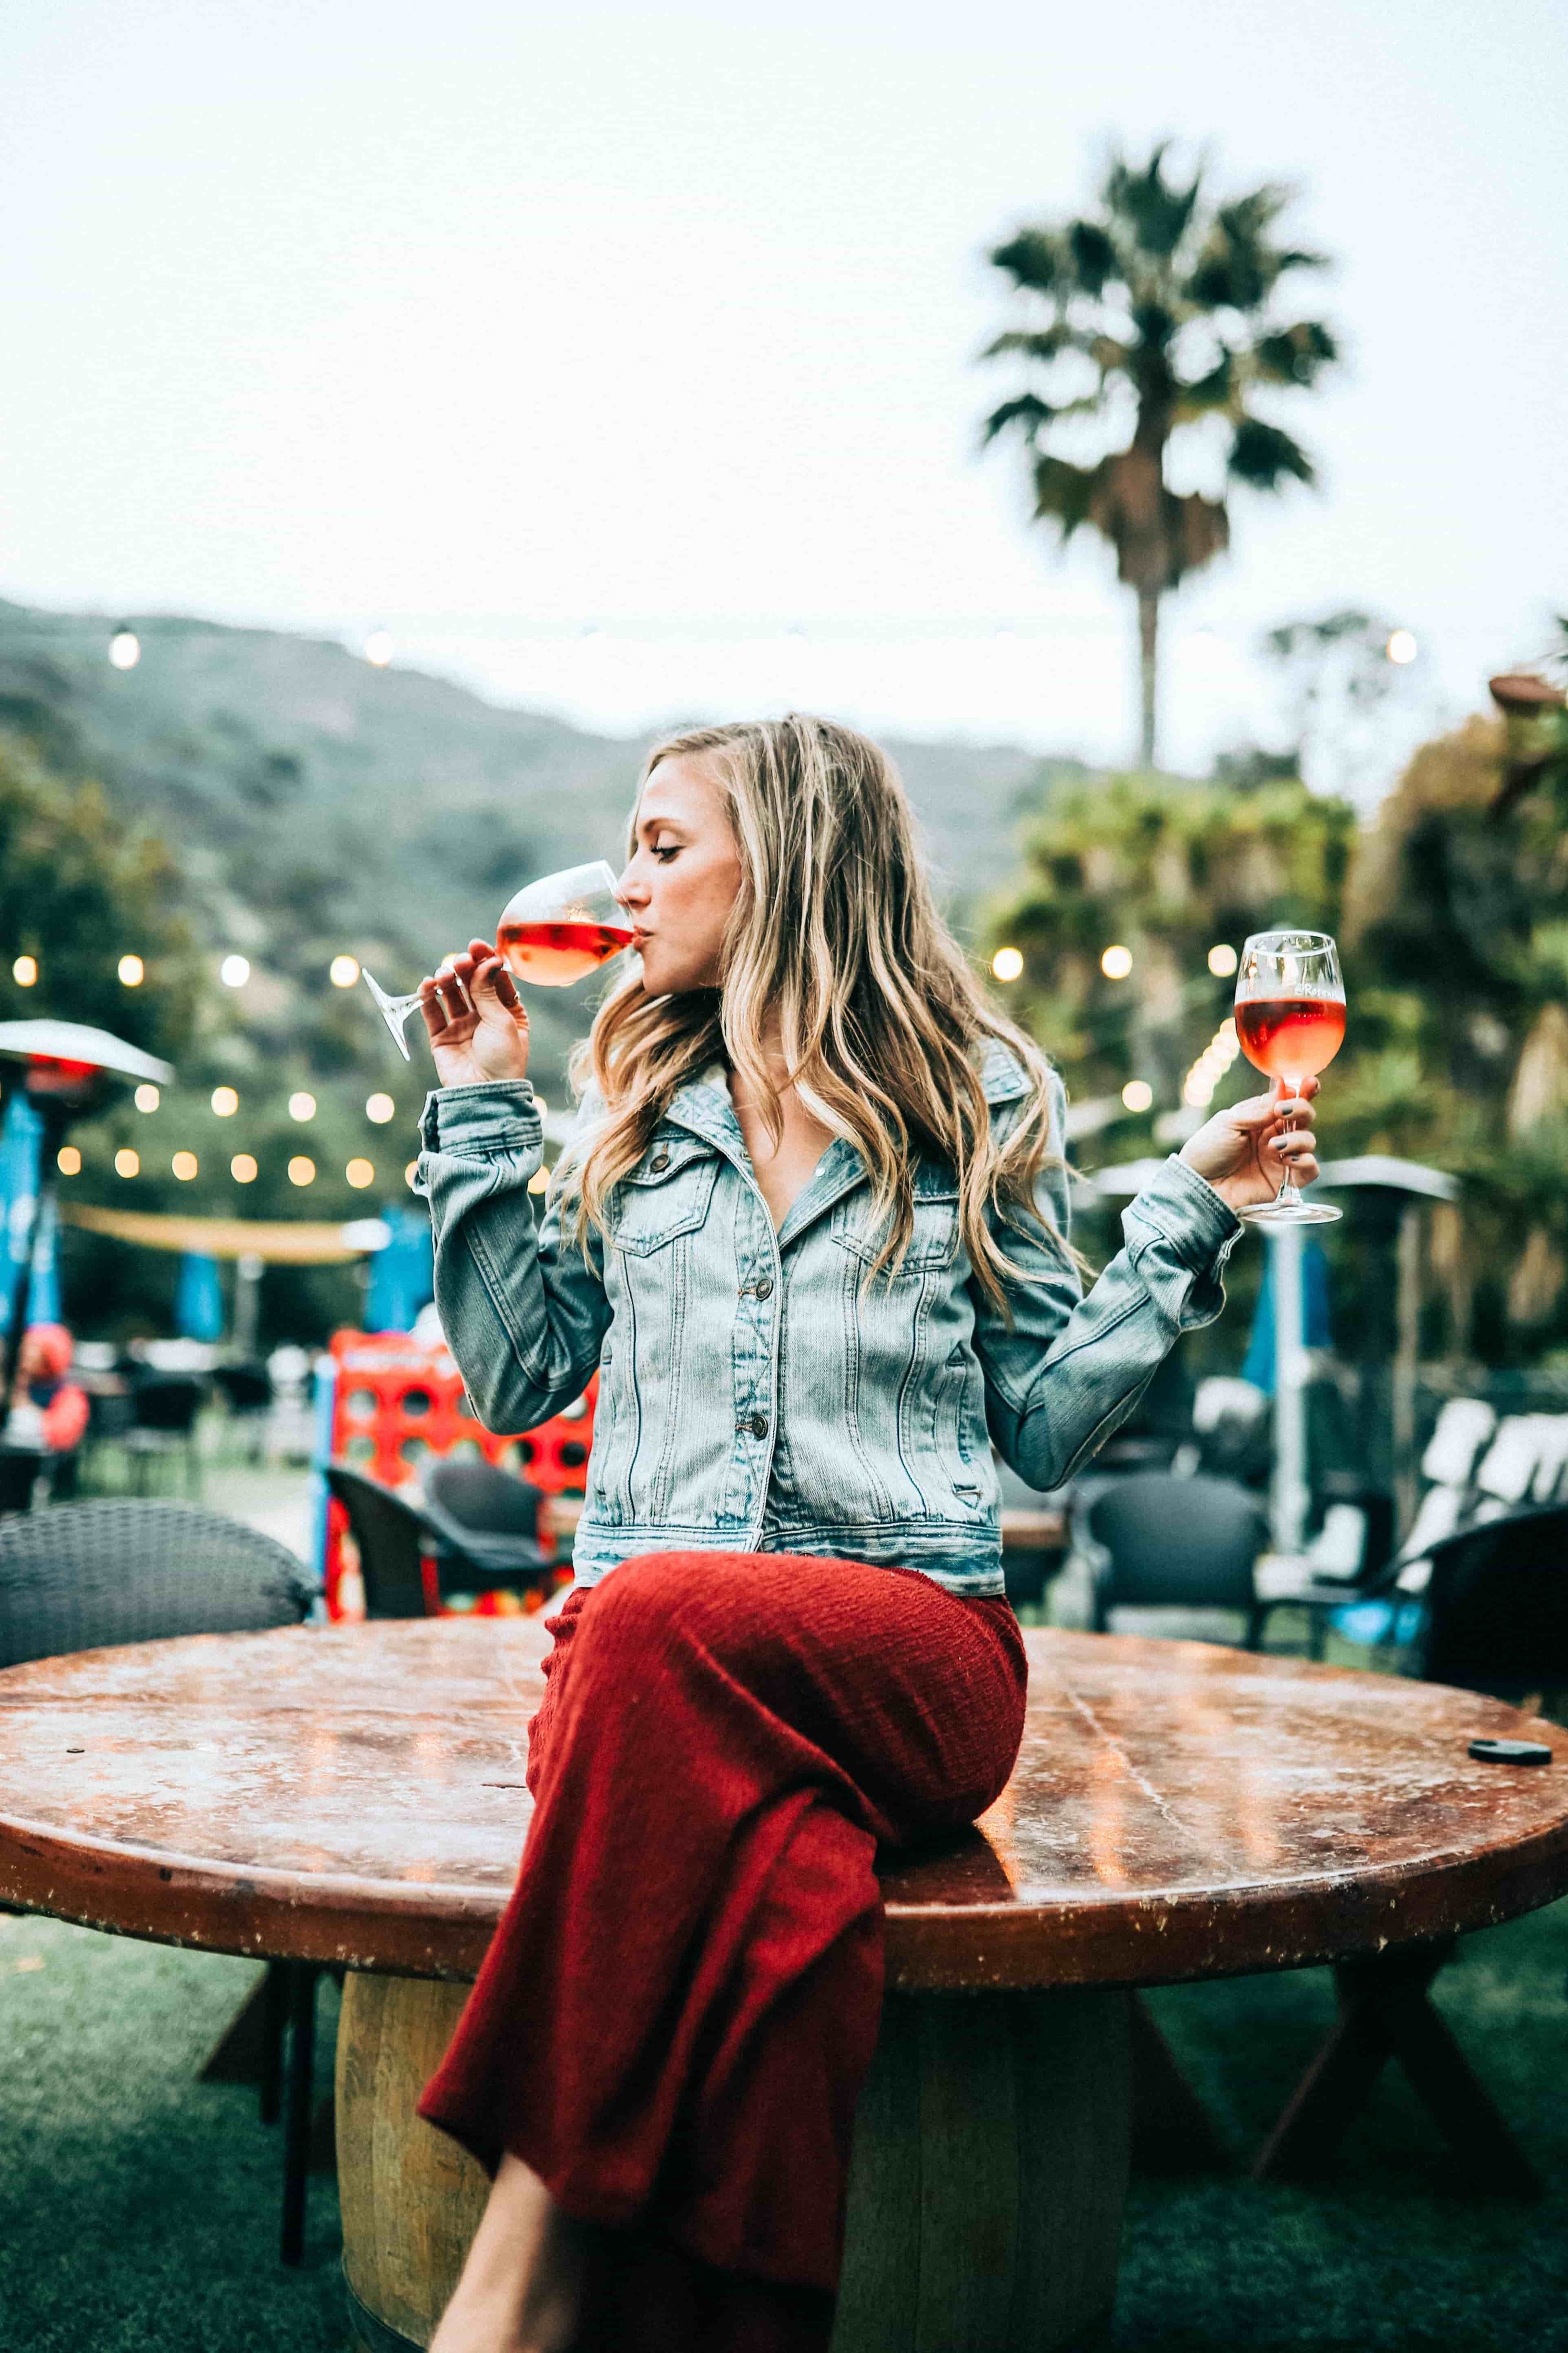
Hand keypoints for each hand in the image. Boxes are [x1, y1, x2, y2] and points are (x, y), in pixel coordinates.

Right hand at [419, 938, 530, 1087]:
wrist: (485, 1095)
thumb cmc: (503, 1060)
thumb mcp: (502, 1021)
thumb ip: (489, 991)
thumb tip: (488, 960)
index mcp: (508, 1012)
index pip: (495, 979)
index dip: (486, 961)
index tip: (477, 945)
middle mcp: (485, 1017)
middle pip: (472, 983)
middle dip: (465, 968)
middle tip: (460, 961)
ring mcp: (462, 1026)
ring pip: (451, 994)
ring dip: (447, 980)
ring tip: (444, 975)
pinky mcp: (442, 1037)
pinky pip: (432, 1012)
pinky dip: (428, 997)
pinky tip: (427, 984)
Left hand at [1179, 1076, 1319, 1213]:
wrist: (1201, 1187)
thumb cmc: (1208, 1152)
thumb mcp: (1228, 1123)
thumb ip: (1257, 1110)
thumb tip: (1284, 1090)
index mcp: (1261, 1117)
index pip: (1288, 1099)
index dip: (1302, 1090)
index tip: (1308, 1083)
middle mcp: (1275, 1135)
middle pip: (1304, 1117)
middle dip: (1302, 1109)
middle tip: (1283, 1112)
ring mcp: (1282, 1157)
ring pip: (1309, 1141)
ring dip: (1296, 1138)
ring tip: (1273, 1145)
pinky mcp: (1286, 1180)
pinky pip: (1311, 1169)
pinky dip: (1305, 1161)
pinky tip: (1286, 1159)